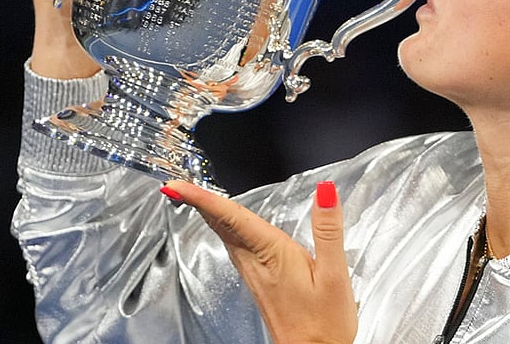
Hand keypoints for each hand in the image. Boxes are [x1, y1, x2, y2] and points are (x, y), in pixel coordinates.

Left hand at [162, 180, 357, 343]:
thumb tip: (325, 191)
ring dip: (209, 214)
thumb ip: (328, 230)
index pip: (232, 218)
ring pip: (225, 236)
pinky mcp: (260, 282)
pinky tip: (228, 226)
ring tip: (196, 197)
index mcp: (272, 254)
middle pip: (222, 225)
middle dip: (198, 202)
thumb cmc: (324, 323)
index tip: (177, 186)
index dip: (203, 199)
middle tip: (176, 185)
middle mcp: (257, 263)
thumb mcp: (333, 274)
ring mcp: (255, 274)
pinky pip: (235, 246)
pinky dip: (225, 228)